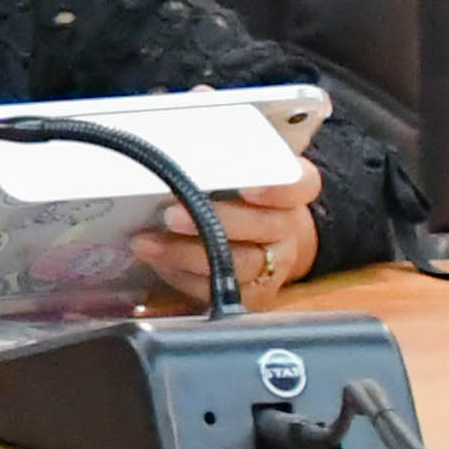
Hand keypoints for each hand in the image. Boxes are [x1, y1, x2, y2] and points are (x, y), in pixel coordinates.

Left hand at [136, 159, 323, 308]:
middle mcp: (287, 229)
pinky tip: (156, 261)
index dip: (278, 188)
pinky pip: (221, 290)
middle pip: (265, 226)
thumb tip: (171, 154)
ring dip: (188, 253)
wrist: (252, 241)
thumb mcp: (227, 176)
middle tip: (170, 215)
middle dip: (215, 221)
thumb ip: (214, 166)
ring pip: (241, 263)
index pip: (301, 185)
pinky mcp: (253, 294)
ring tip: (147, 242)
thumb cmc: (229, 197)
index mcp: (287, 192)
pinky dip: (183, 277)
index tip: (247, 188)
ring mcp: (274, 265)